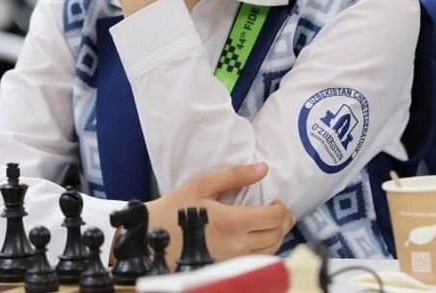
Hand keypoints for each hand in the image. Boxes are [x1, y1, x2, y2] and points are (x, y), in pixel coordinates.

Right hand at [145, 163, 295, 265]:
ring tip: (273, 224)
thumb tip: (263, 168)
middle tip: (282, 211)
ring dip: (277, 236)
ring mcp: (233, 260)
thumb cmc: (174, 209)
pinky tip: (259, 240)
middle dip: (285, 222)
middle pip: (276, 235)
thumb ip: (234, 176)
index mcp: (234, 222)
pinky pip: (255, 261)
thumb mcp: (202, 185)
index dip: (281, 208)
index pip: (274, 218)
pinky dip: (264, 249)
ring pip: (269, 251)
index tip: (276, 200)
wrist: (151, 239)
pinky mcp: (226, 267)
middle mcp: (238, 245)